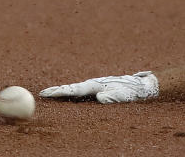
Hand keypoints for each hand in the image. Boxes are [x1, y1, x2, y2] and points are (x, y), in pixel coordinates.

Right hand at [39, 72, 158, 103]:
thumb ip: (112, 97)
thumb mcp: (124, 96)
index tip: (46, 93)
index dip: (59, 92)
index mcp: (96, 85)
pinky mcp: (98, 90)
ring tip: (50, 95)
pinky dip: (71, 95)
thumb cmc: (132, 91)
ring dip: (63, 92)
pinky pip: (82, 94)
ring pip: (75, 90)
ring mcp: (95, 87)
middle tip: (42, 93)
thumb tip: (99, 98)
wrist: (141, 85)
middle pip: (71, 88)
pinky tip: (66, 98)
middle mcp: (93, 85)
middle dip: (57, 91)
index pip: (74, 90)